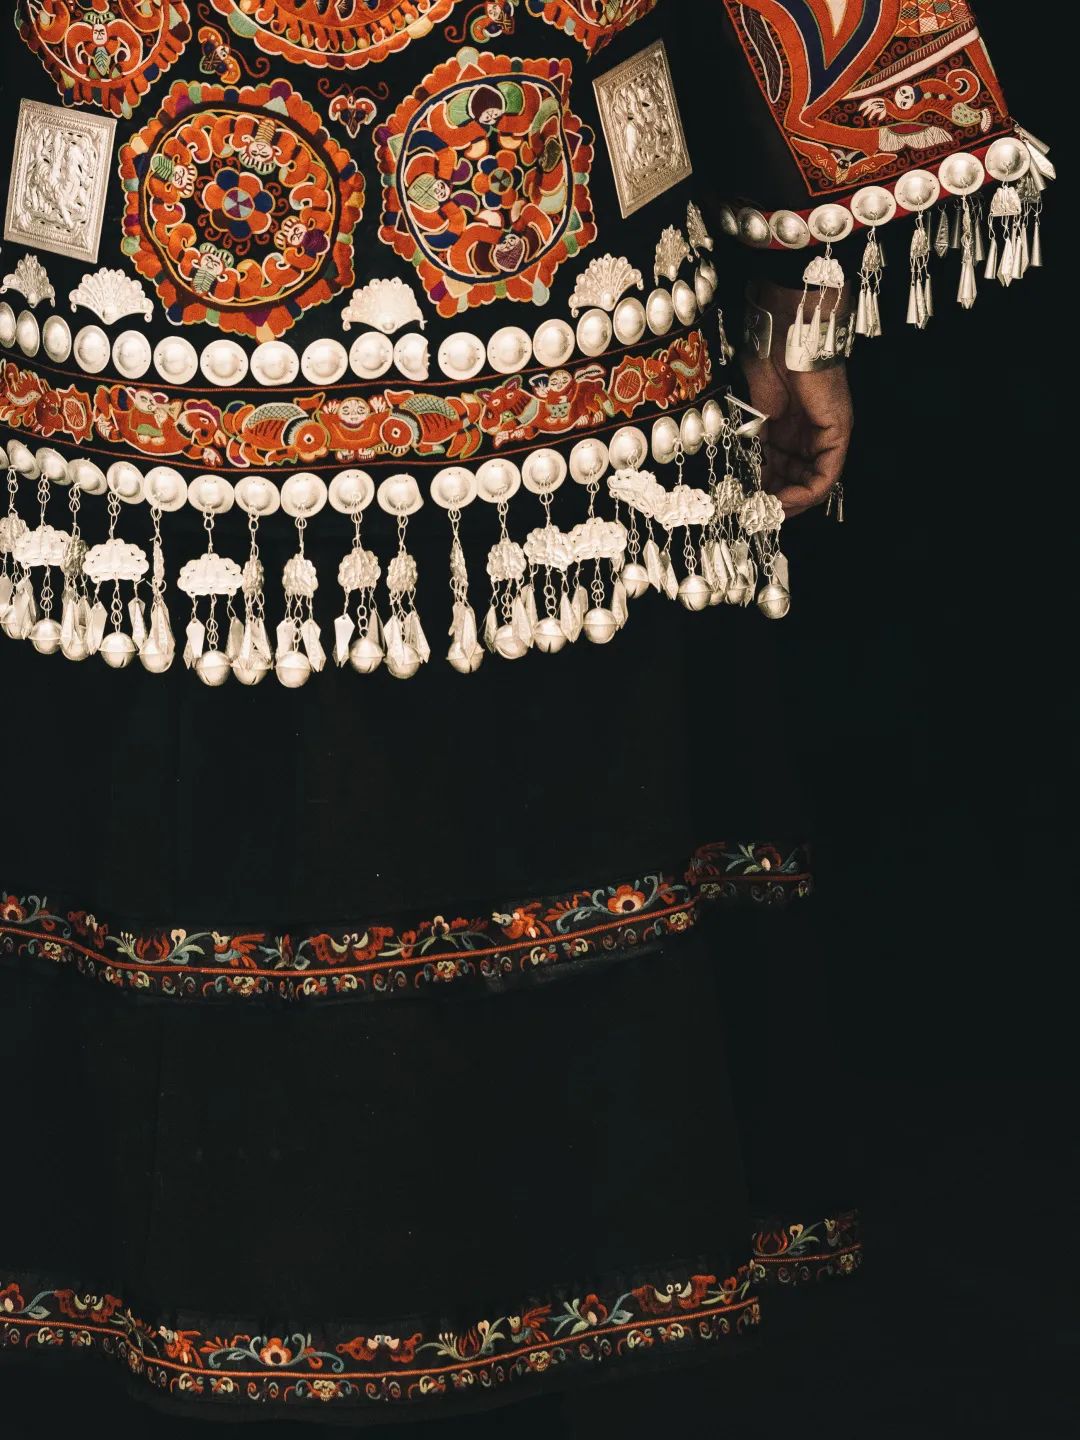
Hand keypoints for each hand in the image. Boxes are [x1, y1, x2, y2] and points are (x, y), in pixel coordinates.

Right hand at [741, 285, 853, 518]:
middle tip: (753, 515)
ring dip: (790, 504)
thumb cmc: (766, 364)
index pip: (781, 474)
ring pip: (813, 485)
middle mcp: (810, 436)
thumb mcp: (752, 419)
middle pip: (796, 483)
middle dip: (775, 503)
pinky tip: (784, 500)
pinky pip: (826, 475)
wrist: (783, 335)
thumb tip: (744, 485)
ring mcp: (826, 435)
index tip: (744, 506)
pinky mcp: (838, 432)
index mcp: (789, 431)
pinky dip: (806, 493)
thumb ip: (752, 452)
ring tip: (767, 512)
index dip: (764, 494)